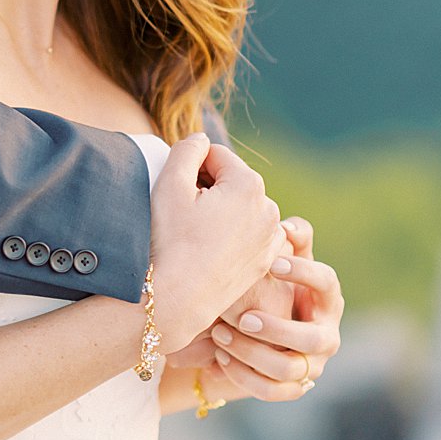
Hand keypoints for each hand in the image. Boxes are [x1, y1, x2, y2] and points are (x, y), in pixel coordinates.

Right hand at [148, 134, 283, 353]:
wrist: (178, 298)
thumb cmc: (170, 239)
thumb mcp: (169, 183)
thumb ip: (187, 149)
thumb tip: (201, 141)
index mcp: (248, 184)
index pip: (214, 155)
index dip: (189, 168)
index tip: (177, 193)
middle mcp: (269, 208)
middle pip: (230, 180)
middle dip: (207, 189)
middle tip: (184, 214)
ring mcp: (271, 237)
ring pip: (239, 206)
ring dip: (219, 210)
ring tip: (196, 233)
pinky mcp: (266, 260)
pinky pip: (247, 232)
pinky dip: (231, 233)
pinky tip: (210, 249)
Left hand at [207, 216, 343, 400]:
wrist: (252, 325)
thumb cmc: (268, 282)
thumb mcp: (278, 258)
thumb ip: (287, 238)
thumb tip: (286, 226)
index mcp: (327, 298)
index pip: (328, 282)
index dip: (304, 272)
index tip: (272, 263)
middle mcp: (326, 334)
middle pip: (315, 339)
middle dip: (278, 329)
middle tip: (243, 316)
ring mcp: (311, 365)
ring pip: (289, 369)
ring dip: (252, 353)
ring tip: (220, 333)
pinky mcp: (291, 387)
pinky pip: (272, 390)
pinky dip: (244, 376)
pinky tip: (220, 356)